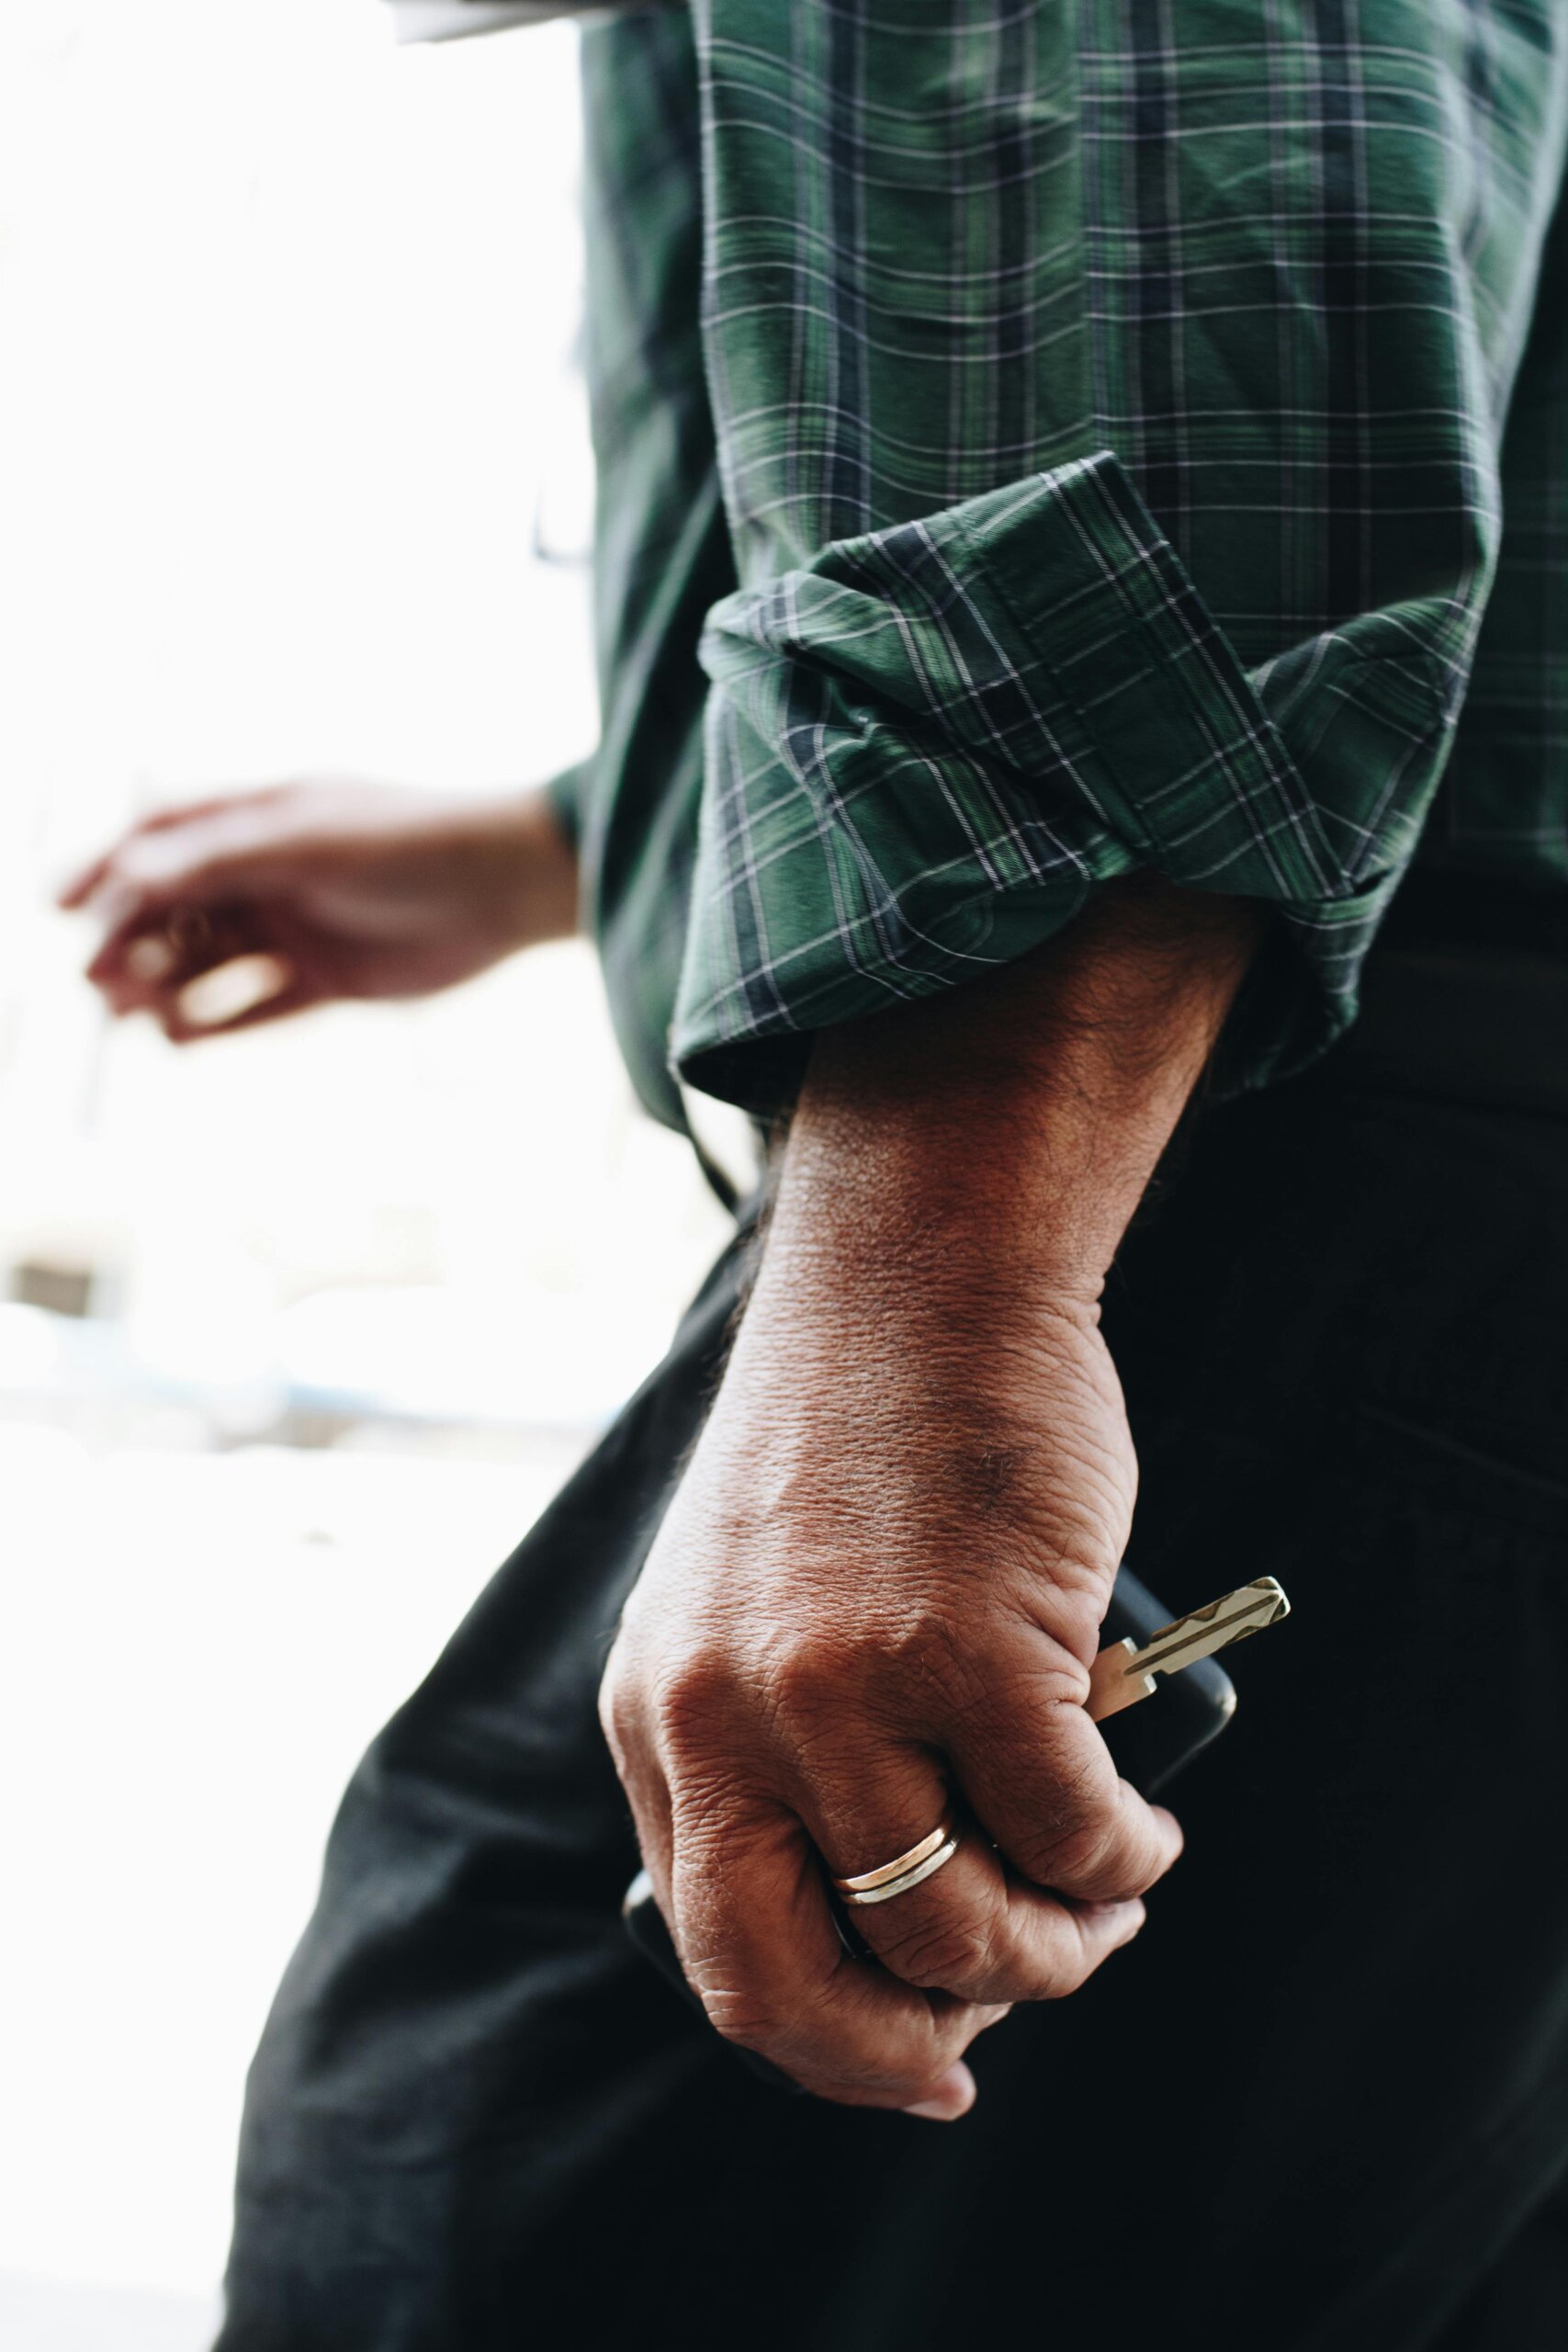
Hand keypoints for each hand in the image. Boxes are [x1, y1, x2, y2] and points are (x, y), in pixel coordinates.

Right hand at [57, 778, 577, 1039]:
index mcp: (259, 818)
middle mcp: (271, 872)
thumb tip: (125, 874)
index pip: (159, 839)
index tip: (55, 908)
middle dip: (127, 940)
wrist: (507, 887)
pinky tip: (175, 1040)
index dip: (103, 869)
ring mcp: (298, 928)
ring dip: (162, 985)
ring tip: (128, 1014)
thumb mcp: (303, 842)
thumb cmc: (408, 842)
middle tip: (93, 980)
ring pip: (207, 961)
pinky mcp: (330, 981)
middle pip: (174, 907)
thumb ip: (216, 859)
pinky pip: (256, 1007)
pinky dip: (214, 1022)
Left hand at [602, 1248, 1176, 2117]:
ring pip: (956, 1927)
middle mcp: (730, 1718)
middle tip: (1006, 2017)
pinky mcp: (976, 1651)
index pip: (721, 1953)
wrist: (922, 1276)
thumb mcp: (743, 1601)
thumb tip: (901, 1918)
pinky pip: (1068, 1831)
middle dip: (916, 2046)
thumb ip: (772, 1744)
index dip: (827, 2043)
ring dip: (1054, 1950)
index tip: (917, 2060)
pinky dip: (1124, 1860)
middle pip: (802, 1986)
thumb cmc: (858, 1437)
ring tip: (1104, 1902)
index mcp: (662, 1713)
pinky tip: (1145, 1838)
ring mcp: (847, 1690)